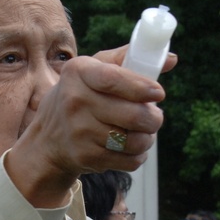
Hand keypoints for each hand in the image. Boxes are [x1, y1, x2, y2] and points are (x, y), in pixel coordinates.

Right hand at [7, 53, 170, 205]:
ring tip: (144, 133)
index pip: (113, 79)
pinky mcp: (86, 157)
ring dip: (147, 138)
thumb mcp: (93, 70)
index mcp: (78, 73)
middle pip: (132, 115)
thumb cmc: (79, 97)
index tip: (158, 93)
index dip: (141, 87)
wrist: (48, 139)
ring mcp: (79, 132)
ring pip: (134, 140)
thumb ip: (128, 59)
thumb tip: (172, 60)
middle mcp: (75, 102)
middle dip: (154, 118)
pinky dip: (137, 155)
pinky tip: (131, 148)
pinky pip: (128, 160)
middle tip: (154, 117)